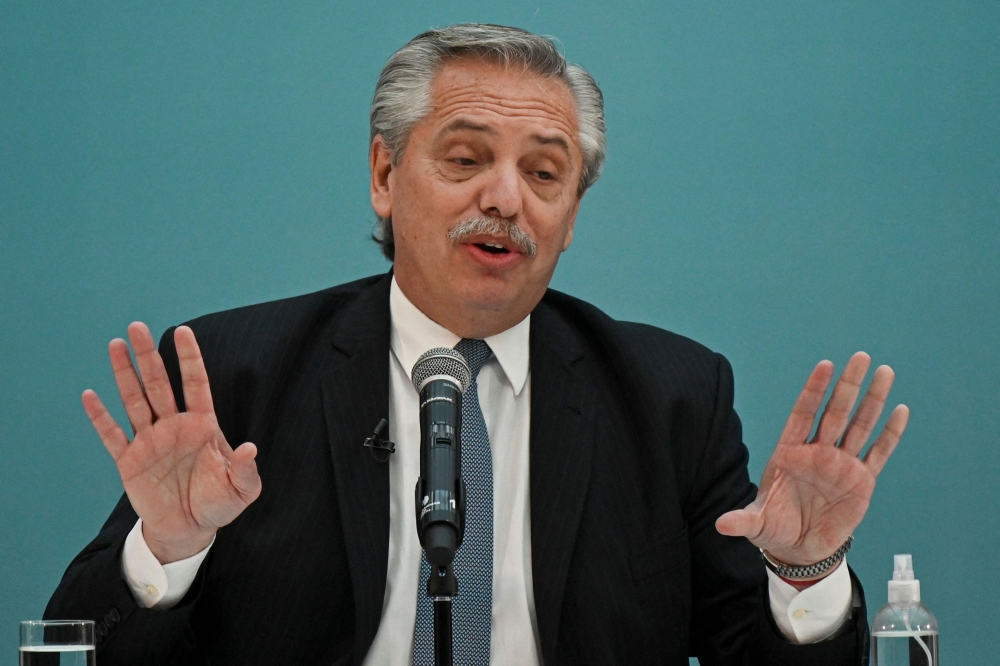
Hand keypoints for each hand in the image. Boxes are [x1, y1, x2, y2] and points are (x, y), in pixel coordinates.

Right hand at [82, 323, 261, 563]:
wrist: (190, 530)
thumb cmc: (219, 505)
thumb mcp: (241, 490)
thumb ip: (245, 469)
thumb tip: (250, 448)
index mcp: (202, 426)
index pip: (196, 384)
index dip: (189, 358)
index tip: (183, 331)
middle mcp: (174, 426)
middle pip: (159, 384)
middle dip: (149, 356)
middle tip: (137, 325)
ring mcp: (150, 441)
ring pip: (134, 400)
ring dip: (124, 374)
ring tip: (115, 344)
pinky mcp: (129, 461)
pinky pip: (113, 435)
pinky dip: (101, 417)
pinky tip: (90, 395)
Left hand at [715, 352, 908, 566]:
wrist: (800, 548)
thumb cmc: (775, 528)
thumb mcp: (757, 523)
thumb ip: (743, 520)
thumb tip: (721, 524)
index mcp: (790, 453)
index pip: (803, 414)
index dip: (814, 390)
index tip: (825, 365)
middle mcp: (817, 452)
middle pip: (835, 412)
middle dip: (848, 385)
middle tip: (860, 356)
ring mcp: (841, 464)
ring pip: (860, 425)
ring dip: (872, 400)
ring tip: (885, 372)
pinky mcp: (862, 481)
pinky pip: (879, 453)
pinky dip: (890, 434)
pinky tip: (900, 410)